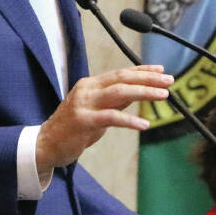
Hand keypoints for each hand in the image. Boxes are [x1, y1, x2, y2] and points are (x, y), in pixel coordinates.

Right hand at [35, 65, 172, 173]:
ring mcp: (84, 104)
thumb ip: (114, 100)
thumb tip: (138, 91)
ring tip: (163, 94)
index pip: (120, 73)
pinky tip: (144, 125)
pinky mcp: (83, 121)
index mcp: (90, 84)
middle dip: (148, 78)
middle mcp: (87, 89)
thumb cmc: (73, 129)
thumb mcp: (96, 110)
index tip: (161, 70)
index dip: (142, 70)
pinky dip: (129, 120)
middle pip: (122, 78)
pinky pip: (111, 117)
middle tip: (169, 80)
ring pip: (119, 92)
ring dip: (144, 92)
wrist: (46, 144)